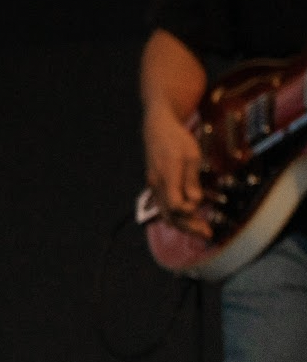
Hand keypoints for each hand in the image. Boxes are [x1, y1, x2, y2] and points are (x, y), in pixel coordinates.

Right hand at [143, 104, 210, 238]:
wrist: (158, 127)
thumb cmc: (177, 139)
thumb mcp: (191, 156)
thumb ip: (192, 180)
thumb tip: (195, 201)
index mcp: (167, 176)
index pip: (176, 205)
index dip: (190, 211)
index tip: (201, 206)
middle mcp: (157, 184)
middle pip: (170, 214)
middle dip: (188, 227)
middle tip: (207, 234)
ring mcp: (154, 186)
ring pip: (165, 213)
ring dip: (183, 224)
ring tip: (200, 230)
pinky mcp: (155, 185)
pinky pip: (163, 206)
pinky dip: (176, 216)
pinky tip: (188, 218)